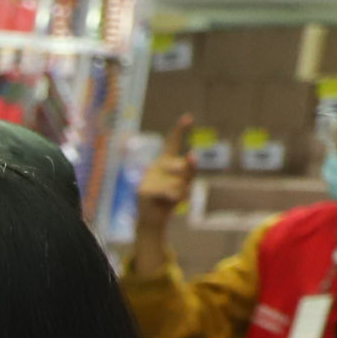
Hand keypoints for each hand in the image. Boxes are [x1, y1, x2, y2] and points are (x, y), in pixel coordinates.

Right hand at [134, 116, 194, 231]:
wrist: (151, 220)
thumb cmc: (168, 201)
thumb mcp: (184, 183)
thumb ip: (189, 169)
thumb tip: (192, 156)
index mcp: (164, 161)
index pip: (172, 142)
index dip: (180, 129)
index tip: (188, 117)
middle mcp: (156, 165)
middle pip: (183, 164)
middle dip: (187, 177)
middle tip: (179, 189)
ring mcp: (148, 177)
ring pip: (179, 180)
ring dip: (182, 191)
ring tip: (172, 199)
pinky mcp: (144, 191)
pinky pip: (170, 191)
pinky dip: (176, 197)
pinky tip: (171, 201)